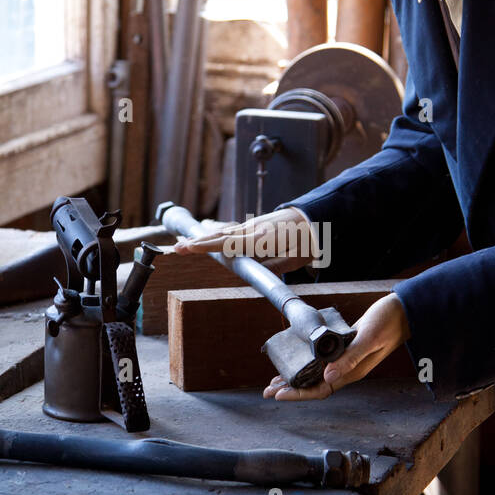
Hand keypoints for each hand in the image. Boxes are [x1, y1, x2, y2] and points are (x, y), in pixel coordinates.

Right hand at [170, 206, 316, 271]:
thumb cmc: (307, 242)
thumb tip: (253, 276)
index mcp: (261, 239)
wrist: (318, 218)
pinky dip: (218, 231)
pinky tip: (208, 231)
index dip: (205, 246)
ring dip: (204, 237)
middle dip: (197, 242)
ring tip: (185, 241)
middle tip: (177, 248)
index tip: (186, 247)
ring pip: (224, 230)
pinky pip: (232, 228)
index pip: (226, 243)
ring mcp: (254, 225)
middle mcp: (253, 229)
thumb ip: (272, 268)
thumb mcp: (293, 260)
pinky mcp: (256, 224)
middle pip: (219, 235)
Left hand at [263, 293, 410, 400]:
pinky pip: (321, 362)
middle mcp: (348, 370)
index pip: (321, 390)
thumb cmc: (388, 323)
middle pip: (315, 386)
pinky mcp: (344, 349)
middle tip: (267, 391)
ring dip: (295, 378)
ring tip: (274, 381)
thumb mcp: (368, 339)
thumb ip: (350, 358)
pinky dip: (305, 363)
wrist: (403, 312)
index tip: (279, 394)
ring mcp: (346, 360)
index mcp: (353, 372)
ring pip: (316, 375)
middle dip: (291, 390)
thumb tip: (327, 376)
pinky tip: (296, 360)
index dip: (299, 394)